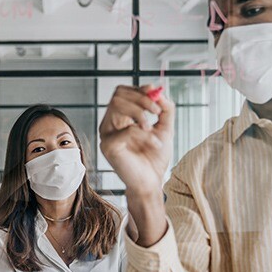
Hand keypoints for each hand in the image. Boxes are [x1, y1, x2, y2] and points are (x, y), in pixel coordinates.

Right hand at [99, 84, 173, 245]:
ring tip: (152, 128)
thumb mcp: (165, 128)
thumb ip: (164, 109)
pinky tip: (154, 144)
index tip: (155, 91)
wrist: (152, 182)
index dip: (139, 89)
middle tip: (157, 111)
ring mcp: (106, 134)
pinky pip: (126, 130)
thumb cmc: (154, 157)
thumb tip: (159, 91)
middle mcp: (110, 123)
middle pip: (118, 95)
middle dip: (141, 98)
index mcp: (120, 117)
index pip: (122, 92)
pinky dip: (145, 135)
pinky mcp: (108, 146)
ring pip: (117, 105)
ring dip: (140, 113)